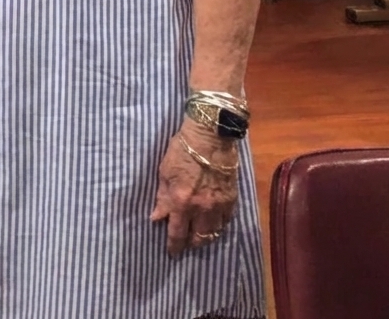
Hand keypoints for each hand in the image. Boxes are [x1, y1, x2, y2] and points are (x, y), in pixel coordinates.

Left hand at [150, 119, 239, 257]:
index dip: (173, 246)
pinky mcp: (232, 199)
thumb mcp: (164, 172)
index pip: (176, 233)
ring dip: (205, 236)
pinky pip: (226, 221)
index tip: (171, 253)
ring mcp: (219, 205)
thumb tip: (156, 217)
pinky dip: (219, 225)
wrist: (210, 136)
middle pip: (198, 238)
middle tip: (185, 244)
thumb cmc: (182, 150)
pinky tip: (213, 222)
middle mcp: (201, 209)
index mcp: (181, 201)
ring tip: (198, 235)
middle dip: (190, 244)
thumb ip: (162, 197)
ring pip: (214, 233)